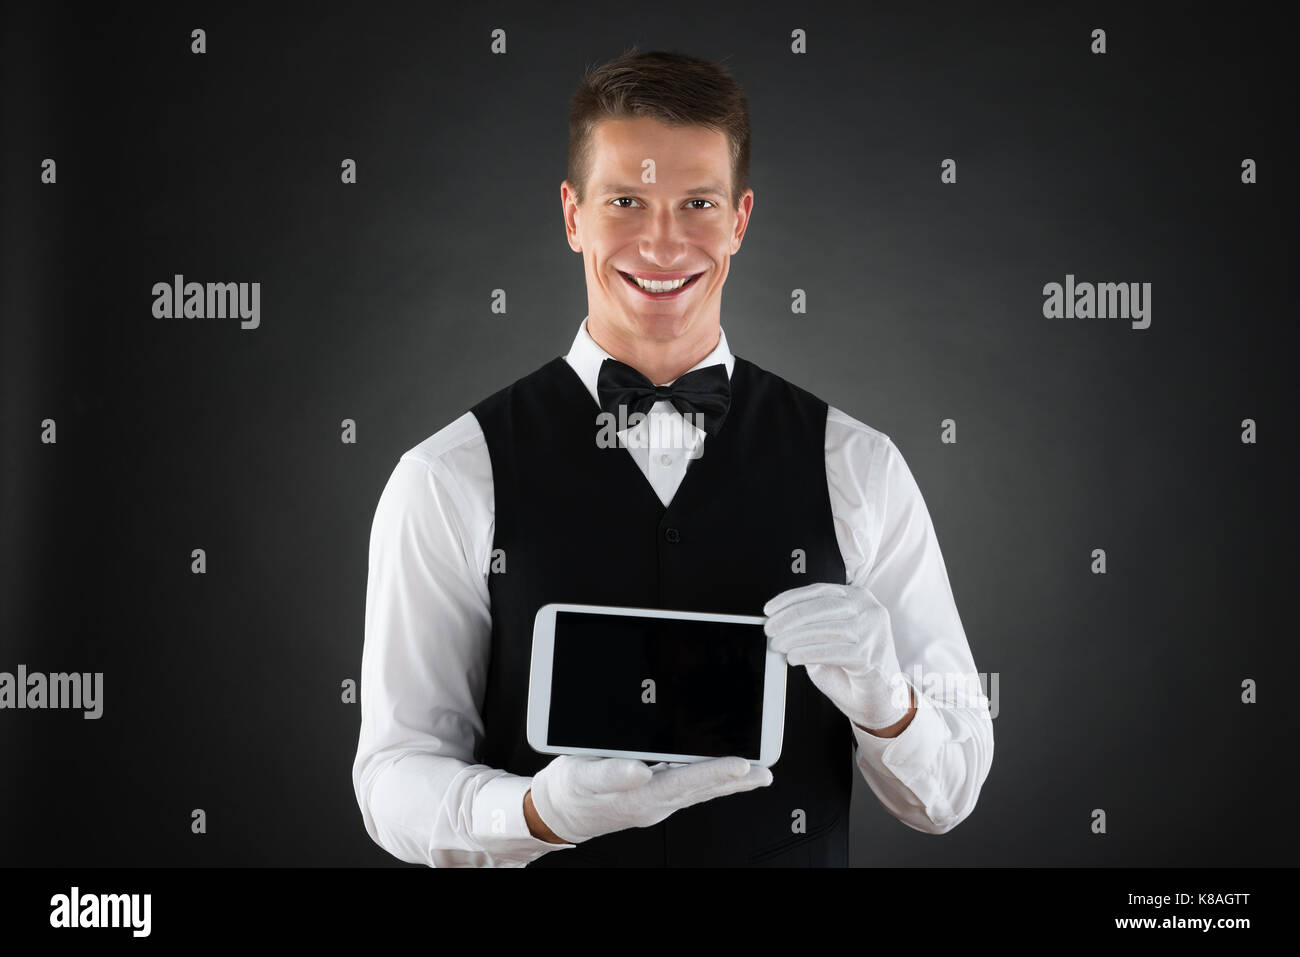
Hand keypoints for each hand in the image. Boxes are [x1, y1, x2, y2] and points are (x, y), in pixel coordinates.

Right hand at [528, 754, 772, 844]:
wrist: (557, 811)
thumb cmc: (569, 790)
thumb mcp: (582, 776)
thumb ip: (611, 774)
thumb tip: (641, 771)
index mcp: (640, 797)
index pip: (685, 782)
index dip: (714, 773)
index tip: (741, 765)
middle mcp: (654, 803)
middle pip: (701, 789)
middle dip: (735, 780)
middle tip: (765, 771)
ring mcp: (656, 802)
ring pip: (699, 790)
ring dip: (730, 782)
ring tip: (758, 773)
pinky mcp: (653, 797)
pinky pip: (688, 788)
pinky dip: (710, 781)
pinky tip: (724, 773)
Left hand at [763, 581, 910, 731]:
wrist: (877, 697)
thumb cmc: (851, 665)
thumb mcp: (828, 637)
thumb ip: (810, 624)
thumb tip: (779, 621)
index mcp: (859, 597)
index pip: (820, 591)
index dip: (790, 599)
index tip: (770, 609)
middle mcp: (869, 610)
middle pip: (822, 607)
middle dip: (789, 618)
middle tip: (770, 629)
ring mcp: (873, 632)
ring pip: (826, 629)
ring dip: (795, 637)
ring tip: (778, 645)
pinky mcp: (870, 656)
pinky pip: (832, 651)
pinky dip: (808, 654)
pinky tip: (794, 657)